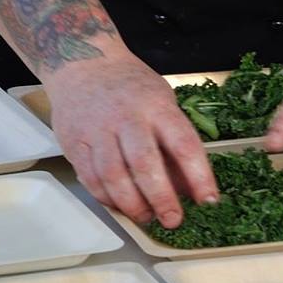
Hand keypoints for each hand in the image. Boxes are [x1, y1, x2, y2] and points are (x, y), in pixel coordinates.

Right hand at [44, 53, 217, 227]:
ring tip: (146, 216)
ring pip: (113, 176)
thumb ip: (173, 143)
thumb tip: (188, 187)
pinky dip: (106, 198)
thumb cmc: (130, 86)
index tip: (208, 201)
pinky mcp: (74, 141)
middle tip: (173, 220)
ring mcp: (97, 130)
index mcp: (157, 105)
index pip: (183, 144)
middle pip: (144, 164)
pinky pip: (90, 178)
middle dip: (161, 198)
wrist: (82, 62)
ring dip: (132, 204)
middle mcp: (126, 117)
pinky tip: (120, 205)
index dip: (199, 176)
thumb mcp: (162, 101)